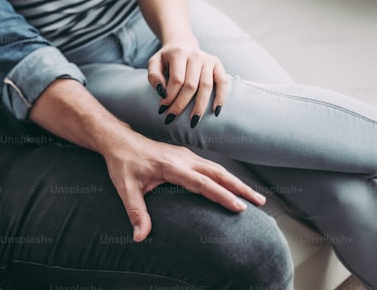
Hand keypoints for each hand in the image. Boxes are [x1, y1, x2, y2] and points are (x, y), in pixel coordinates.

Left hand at [104, 135, 265, 241]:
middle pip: (217, 173)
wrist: (118, 141)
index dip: (221, 195)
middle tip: (260, 202)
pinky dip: (226, 177)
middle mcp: (182, 158)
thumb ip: (135, 212)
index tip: (240, 207)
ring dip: (236, 181)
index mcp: (170, 166)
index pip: (201, 182)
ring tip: (255, 197)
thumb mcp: (125, 188)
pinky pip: (210, 166)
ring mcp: (185, 155)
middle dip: (240, 187)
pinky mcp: (185, 156)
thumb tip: (140, 236)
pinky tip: (234, 186)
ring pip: (217, 168)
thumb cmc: (122, 164)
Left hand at [147, 44, 228, 126]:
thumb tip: (162, 92)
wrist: (182, 45)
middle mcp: (195, 55)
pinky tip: (215, 111)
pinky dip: (221, 97)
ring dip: (200, 106)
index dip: (170, 96)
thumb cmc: (166, 59)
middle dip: (181, 104)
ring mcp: (208, 60)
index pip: (177, 79)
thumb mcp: (154, 63)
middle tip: (172, 118)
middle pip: (191, 85)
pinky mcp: (217, 65)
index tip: (162, 109)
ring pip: (206, 86)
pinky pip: (223, 82)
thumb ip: (154, 76)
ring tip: (193, 121)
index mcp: (179, 53)